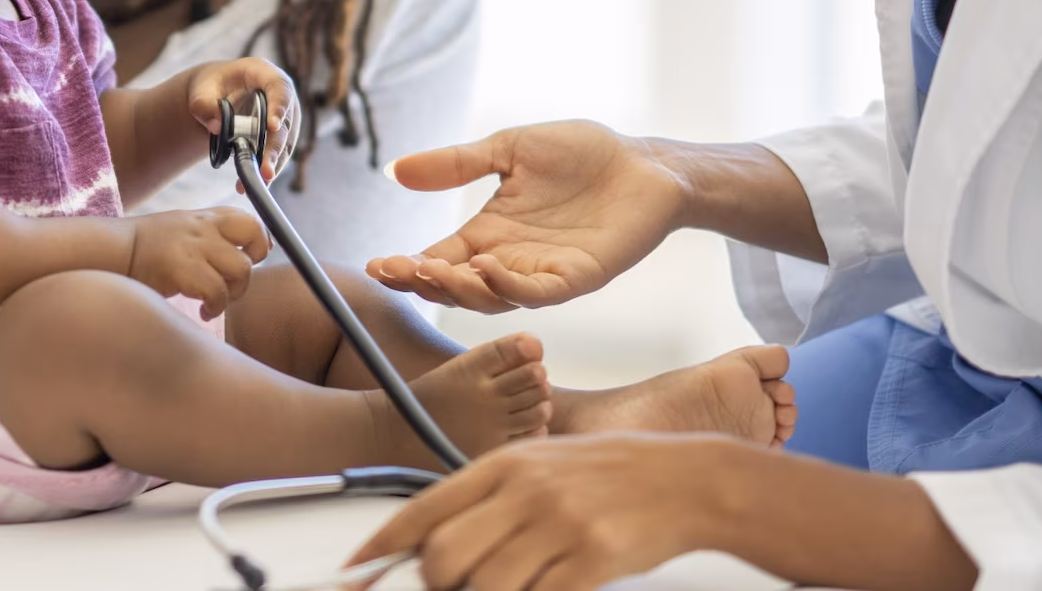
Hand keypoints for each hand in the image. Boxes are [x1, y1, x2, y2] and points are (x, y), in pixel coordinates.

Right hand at [123, 207, 269, 319]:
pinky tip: (206, 312)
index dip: (259, 239)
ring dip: (234, 291)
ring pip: (241, 268)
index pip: (248, 217)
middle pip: (254, 234)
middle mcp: (203, 227)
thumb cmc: (146, 249)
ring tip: (216, 300)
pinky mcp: (182, 268)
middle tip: (236, 280)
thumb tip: (244, 256)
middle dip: (255, 260)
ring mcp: (194, 246)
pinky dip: (217, 307)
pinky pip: (217, 291)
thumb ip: (210, 237)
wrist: (111, 251)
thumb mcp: (182, 230)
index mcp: (204, 216)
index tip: (254, 257)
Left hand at [186, 57, 299, 182]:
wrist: (215, 94)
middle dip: (276, 148)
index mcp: (264, 74)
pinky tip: (250, 185)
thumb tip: (217, 126)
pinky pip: (277, 154)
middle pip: (285, 122)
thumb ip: (204, 105)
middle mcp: (281, 95)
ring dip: (274, 164)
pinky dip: (265, 169)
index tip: (272, 125)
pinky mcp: (279, 135)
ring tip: (260, 183)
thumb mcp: (201, 91)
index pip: (279, 87)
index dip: (279, 106)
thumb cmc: (210, 86)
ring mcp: (284, 116)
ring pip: (285, 143)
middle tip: (266, 170)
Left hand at [349, 434, 732, 590]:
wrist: (688, 480)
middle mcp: (527, 490)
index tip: (354, 571)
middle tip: (453, 590)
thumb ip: (490, 497)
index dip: (381, 548)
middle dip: (437, 588)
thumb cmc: (611, 474)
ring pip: (487, 588)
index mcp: (507, 463)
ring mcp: (560, 524)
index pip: (423, 509)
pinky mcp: (593, 558)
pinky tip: (547, 588)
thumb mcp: (543, 466)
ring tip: (507, 587)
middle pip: (444, 558)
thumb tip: (430, 541)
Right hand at [366, 120, 686, 312]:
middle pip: (456, 287)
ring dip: (458, 289)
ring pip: (490, 298)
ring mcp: (541, 274)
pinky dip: (508, 286)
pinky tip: (486, 268)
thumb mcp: (508, 151)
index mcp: (490, 234)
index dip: (406, 267)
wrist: (644, 163)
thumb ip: (457, 164)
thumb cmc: (582, 155)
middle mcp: (509, 261)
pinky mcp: (575, 278)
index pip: (438, 259)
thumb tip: (396, 170)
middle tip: (395, 272)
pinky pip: (536, 293)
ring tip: (430, 272)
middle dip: (423, 283)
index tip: (375, 265)